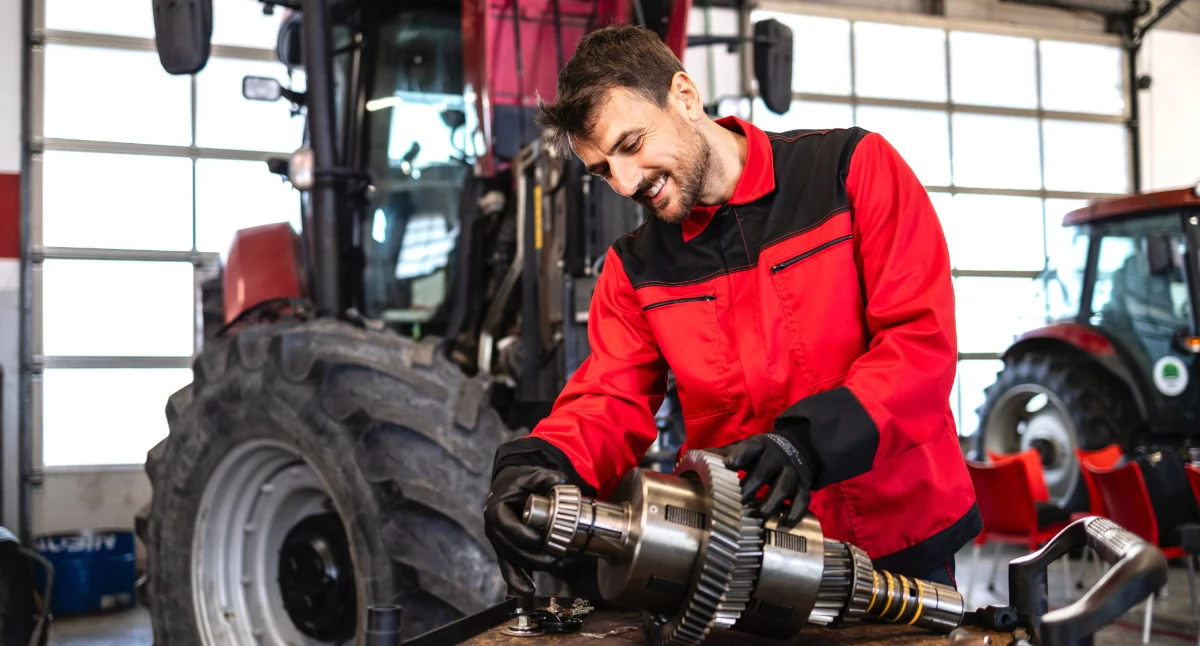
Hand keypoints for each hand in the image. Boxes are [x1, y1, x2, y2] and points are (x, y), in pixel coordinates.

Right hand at [483, 465, 570, 595]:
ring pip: (513, 561)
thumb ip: (546, 477)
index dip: (523, 535)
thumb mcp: (531, 475)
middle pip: (512, 549)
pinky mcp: (505, 551)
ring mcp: (498, 542)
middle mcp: (494, 530)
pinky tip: (528, 590)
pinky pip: (508, 569)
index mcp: (496, 511)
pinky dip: (517, 580)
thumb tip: (561, 481)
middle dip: (535, 557)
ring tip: (556, 568)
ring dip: (533, 568)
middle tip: (556, 559)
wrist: (508, 487)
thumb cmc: (519, 482)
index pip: (508, 528)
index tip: (540, 539)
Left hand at [714, 432, 815, 525]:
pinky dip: (796, 511)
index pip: (751, 447)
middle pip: (766, 469)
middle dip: (752, 485)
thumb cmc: (761, 452)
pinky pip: (803, 499)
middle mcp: (776, 458)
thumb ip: (721, 454)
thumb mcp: (744, 447)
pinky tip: (786, 523)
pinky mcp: (803, 486)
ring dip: (772, 501)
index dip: (741, 454)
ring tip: (760, 516)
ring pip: (784, 485)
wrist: (798, 447)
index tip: (730, 464)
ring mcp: (791, 472)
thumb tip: (692, 458)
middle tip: (739, 500)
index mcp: (759, 446)